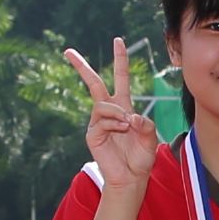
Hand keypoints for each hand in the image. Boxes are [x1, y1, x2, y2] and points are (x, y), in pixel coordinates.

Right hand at [62, 38, 154, 191]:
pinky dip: (114, 123)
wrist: (131, 178)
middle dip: (81, 67)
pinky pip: (101, 120)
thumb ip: (146, 125)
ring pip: (103, 105)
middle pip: (94, 83)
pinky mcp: (92, 134)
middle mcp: (109, 112)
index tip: (118, 41)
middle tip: (68, 51)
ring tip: (128, 126)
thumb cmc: (141, 158)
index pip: (121, 78)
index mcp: (124, 107)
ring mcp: (98, 122)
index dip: (120, 60)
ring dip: (117, 113)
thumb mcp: (151, 138)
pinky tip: (121, 130)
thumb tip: (130, 116)